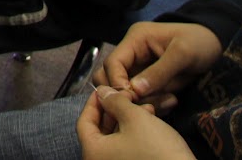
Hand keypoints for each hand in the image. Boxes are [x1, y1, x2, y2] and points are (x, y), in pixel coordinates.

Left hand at [77, 86, 194, 159]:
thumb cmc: (157, 149)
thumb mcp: (135, 118)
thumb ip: (114, 102)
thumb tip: (101, 92)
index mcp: (93, 152)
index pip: (84, 122)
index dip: (94, 102)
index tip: (105, 89)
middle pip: (100, 131)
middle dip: (115, 110)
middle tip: (129, 95)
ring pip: (115, 138)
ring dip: (127, 120)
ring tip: (146, 106)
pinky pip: (126, 149)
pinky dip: (134, 134)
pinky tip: (150, 121)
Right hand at [92, 21, 222, 112]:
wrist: (215, 46)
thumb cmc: (199, 42)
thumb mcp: (183, 54)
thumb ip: (159, 71)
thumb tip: (135, 90)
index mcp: (135, 40)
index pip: (112, 62)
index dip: (117, 82)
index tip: (133, 98)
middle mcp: (132, 53)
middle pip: (109, 77)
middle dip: (127, 94)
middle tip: (150, 104)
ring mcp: (139, 68)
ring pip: (124, 90)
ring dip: (142, 101)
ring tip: (168, 102)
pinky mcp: (148, 81)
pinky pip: (140, 97)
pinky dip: (152, 103)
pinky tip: (171, 103)